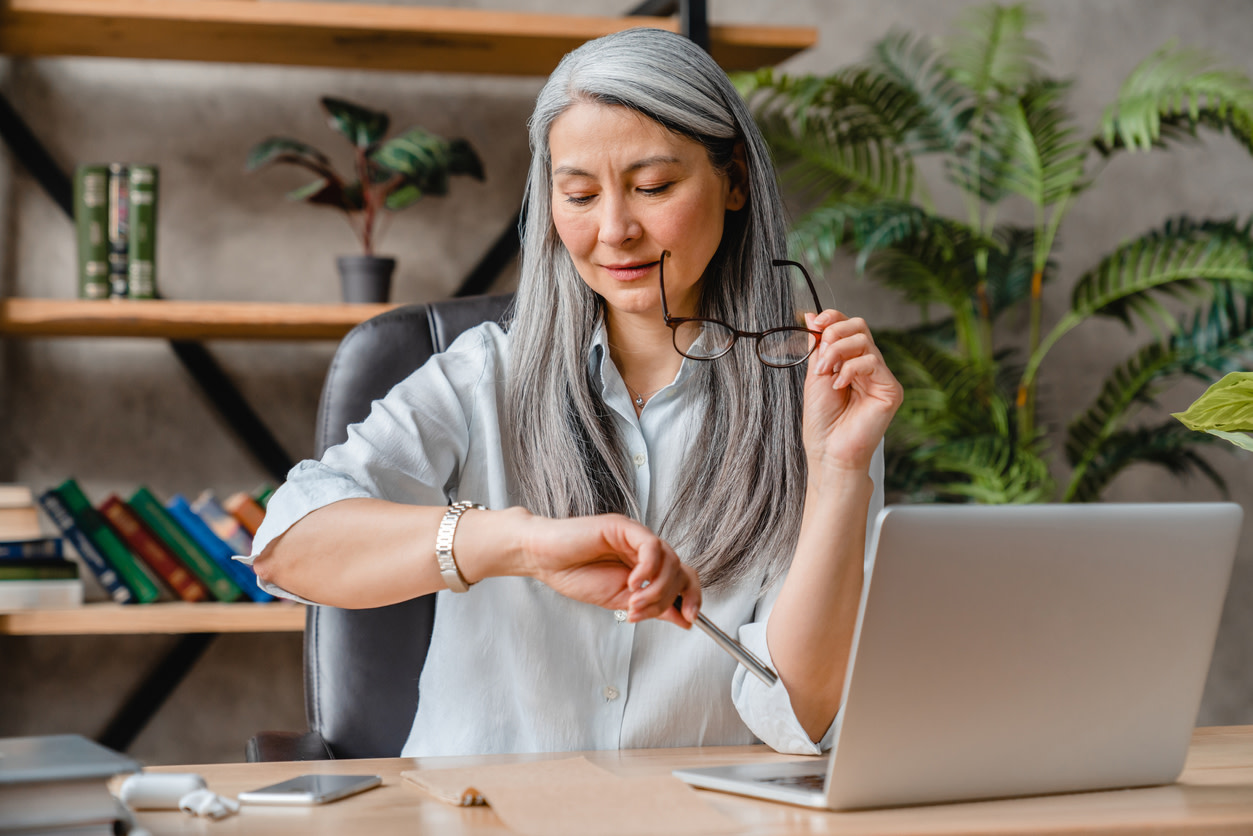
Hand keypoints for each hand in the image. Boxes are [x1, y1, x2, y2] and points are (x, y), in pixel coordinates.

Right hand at [519, 512, 700, 628]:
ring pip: (670, 561)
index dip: (693, 596)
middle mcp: (645, 550)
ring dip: (655, 589)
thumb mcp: (620, 601)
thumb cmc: (575, 575)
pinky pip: (651, 546)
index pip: (683, 577)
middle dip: (668, 598)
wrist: (543, 559)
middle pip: (681, 570)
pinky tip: (632, 582)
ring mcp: (636, 536)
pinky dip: (648, 569)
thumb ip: (653, 607)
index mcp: (646, 566)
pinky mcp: (624, 526)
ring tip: (633, 603)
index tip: (691, 618)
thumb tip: (684, 619)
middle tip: (642, 612)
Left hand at [803, 310, 903, 474]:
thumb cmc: (822, 421)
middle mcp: (869, 367)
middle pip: (859, 326)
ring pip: (864, 341)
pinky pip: (872, 362)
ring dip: (837, 353)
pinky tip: (839, 385)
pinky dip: (850, 369)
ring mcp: (881, 377)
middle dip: (834, 333)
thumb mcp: (815, 376)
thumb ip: (818, 347)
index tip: (814, 323)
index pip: (849, 327)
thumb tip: (812, 316)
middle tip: (821, 356)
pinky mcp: (891, 389)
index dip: (833, 318)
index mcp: (851, 362)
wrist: (829, 452)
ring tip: (826, 374)